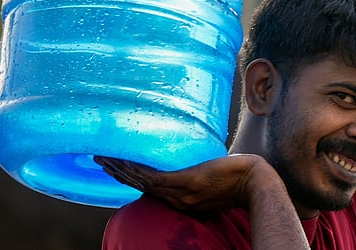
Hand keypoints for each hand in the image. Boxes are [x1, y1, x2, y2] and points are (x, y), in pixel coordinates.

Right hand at [95, 154, 278, 211]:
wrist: (255, 182)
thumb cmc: (240, 177)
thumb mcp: (214, 178)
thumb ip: (201, 173)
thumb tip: (196, 158)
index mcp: (182, 198)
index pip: (150, 189)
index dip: (130, 179)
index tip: (116, 167)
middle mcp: (177, 198)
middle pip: (139, 186)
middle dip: (117, 173)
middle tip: (99, 159)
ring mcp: (181, 192)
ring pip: (141, 182)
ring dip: (120, 170)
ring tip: (103, 157)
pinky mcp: (186, 182)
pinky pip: (153, 177)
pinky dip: (135, 169)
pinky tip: (122, 161)